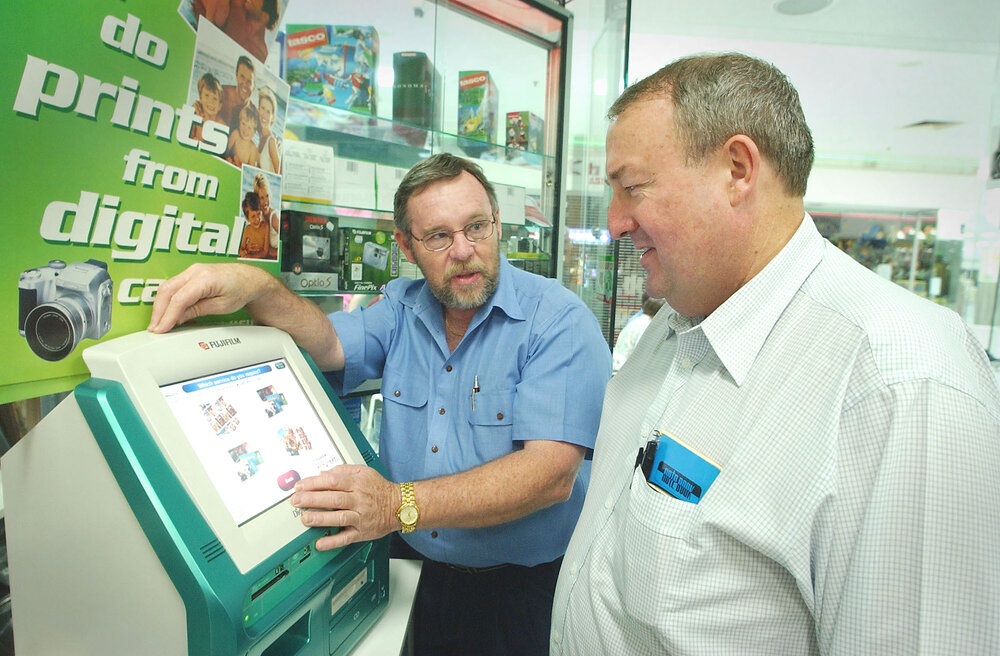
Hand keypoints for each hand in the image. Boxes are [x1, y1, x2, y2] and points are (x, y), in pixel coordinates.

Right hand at [147, 262, 274, 332]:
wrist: (250, 278)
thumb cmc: (242, 290)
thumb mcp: (222, 306)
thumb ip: (197, 310)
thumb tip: (177, 318)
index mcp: (205, 278)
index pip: (179, 299)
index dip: (168, 316)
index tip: (161, 329)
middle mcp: (196, 270)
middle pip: (167, 291)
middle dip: (158, 312)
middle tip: (155, 329)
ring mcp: (192, 270)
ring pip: (167, 287)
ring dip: (160, 306)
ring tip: (158, 323)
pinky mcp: (191, 273)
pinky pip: (173, 285)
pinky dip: (167, 299)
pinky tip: (166, 312)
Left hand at [290, 465, 398, 550]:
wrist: (400, 506)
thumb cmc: (380, 489)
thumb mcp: (364, 472)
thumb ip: (343, 470)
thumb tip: (323, 474)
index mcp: (358, 483)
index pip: (332, 481)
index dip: (314, 483)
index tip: (300, 486)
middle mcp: (359, 499)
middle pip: (333, 498)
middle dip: (312, 499)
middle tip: (296, 501)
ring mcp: (360, 517)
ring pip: (339, 517)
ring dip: (320, 519)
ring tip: (305, 519)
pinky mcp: (362, 532)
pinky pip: (346, 538)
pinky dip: (332, 542)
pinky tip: (320, 543)